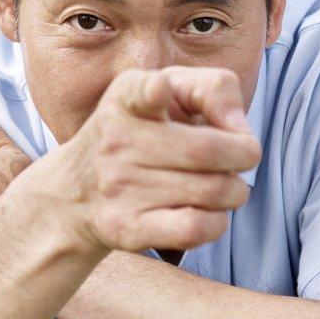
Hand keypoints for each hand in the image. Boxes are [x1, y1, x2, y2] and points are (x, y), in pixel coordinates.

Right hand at [30, 65, 261, 256]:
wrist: (75, 192)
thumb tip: (240, 130)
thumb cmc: (142, 133)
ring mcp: (119, 186)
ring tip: (223, 185)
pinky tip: (210, 213)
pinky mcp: (126, 228)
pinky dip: (218, 222)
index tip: (159, 90)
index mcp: (126, 98)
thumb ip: (213, 90)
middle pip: (209, 150)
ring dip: (234, 190)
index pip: (140, 90)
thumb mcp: (169, 92)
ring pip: (213, 191)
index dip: (154, 89)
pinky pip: (194, 228)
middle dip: (244, 154)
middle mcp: (117, 140)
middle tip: (241, 156)